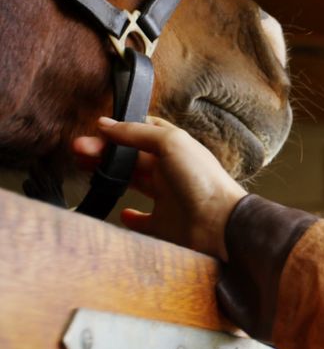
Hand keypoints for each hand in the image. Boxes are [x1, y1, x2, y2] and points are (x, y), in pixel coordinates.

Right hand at [73, 116, 247, 260]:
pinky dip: (131, 217)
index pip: (144, 133)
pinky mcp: (164, 224)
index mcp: (175, 149)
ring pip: (133, 183)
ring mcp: (168, 198)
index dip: (121, 130)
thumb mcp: (170, 143)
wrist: (219, 223)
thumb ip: (138, 132)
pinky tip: (123, 213)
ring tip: (84, 169)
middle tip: (78, 151)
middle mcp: (171, 171)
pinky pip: (144, 221)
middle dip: (105, 152)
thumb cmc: (201, 180)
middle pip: (132, 157)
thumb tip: (106, 124)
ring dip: (110, 176)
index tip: (96, 131)